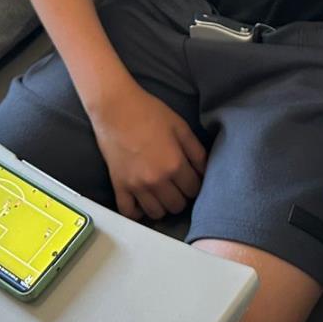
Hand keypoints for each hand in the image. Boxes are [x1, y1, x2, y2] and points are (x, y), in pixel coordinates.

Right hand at [87, 80, 205, 220]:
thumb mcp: (180, 126)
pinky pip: (129, 212)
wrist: (115, 108)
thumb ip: (196, 151)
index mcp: (174, 164)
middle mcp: (157, 180)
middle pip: (177, 205)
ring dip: (163, 205)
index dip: (195, 184)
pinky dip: (138, 211)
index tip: (191, 178)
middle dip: (181, 196)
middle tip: (177, 184)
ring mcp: (136, 186)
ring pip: (156, 213)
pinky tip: (142, 201)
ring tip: (162, 193)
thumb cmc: (149, 113)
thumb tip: (206, 171)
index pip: (194, 190)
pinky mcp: (119, 186)